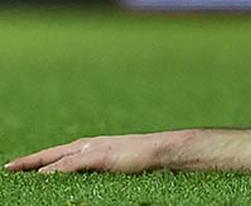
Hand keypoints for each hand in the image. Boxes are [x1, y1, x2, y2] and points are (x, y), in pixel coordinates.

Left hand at [5, 132, 178, 173]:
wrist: (163, 149)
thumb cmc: (146, 158)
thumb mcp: (119, 163)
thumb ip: (101, 169)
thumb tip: (90, 179)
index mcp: (93, 146)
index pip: (60, 154)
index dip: (40, 160)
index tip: (21, 166)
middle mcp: (89, 144)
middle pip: (51, 154)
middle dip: (29, 161)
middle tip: (8, 168)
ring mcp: (93, 149)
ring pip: (56, 158)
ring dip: (35, 165)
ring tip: (15, 171)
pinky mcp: (99, 156)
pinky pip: (69, 165)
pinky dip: (53, 170)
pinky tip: (40, 176)